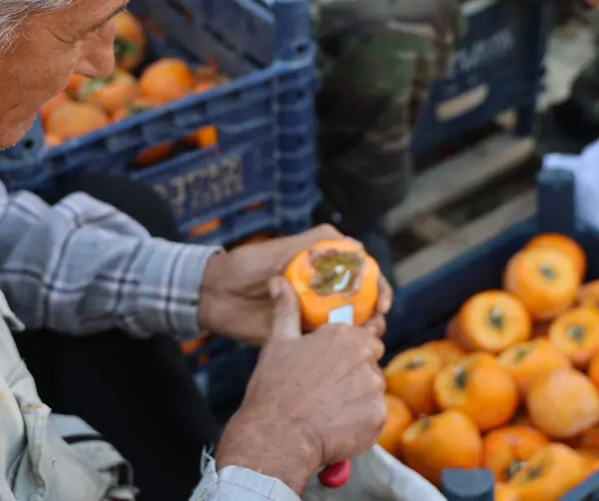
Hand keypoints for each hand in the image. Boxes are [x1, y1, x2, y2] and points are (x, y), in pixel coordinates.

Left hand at [198, 224, 392, 345]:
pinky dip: (336, 350)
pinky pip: (323, 345)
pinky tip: (344, 357)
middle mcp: (322, 293)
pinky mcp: (298, 337)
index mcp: (323, 270)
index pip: (363, 276)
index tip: (383, 301)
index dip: (379, 288)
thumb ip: (315, 242)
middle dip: (376, 314)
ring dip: (362, 334)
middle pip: (363, 304)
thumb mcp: (281, 248)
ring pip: (347, 327)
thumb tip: (358, 244)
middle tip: (377, 325)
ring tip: (366, 340)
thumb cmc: (247, 265)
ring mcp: (311, 316)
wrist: (215, 294)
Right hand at [215, 278, 387, 492]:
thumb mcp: (278, 342)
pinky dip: (359, 422)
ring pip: (373, 391)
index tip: (341, 360)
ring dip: (357, 398)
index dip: (355, 348)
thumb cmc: (275, 388)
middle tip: (328, 389)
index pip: (369, 334)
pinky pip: (373, 417)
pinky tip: (335, 425)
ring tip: (328, 409)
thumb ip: (286, 308)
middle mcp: (365, 359)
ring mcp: (374, 390)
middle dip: (356, 374)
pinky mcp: (378, 418)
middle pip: (371, 364)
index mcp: (345, 336)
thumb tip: (279, 281)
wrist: (278, 436)